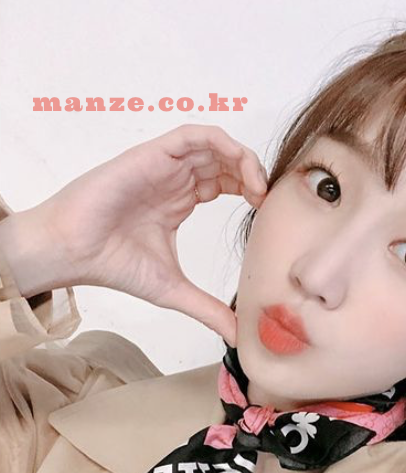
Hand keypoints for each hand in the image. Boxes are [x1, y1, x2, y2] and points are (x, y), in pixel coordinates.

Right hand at [27, 124, 267, 346]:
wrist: (74, 251)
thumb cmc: (113, 264)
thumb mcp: (174, 290)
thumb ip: (207, 309)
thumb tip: (237, 337)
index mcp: (179, 201)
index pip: (224, 182)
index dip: (249, 190)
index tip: (264, 213)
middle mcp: (174, 179)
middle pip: (224, 160)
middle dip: (251, 174)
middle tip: (265, 200)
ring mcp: (164, 165)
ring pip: (214, 144)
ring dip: (242, 158)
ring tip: (257, 186)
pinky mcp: (153, 154)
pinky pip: (194, 134)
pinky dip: (223, 143)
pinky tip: (239, 169)